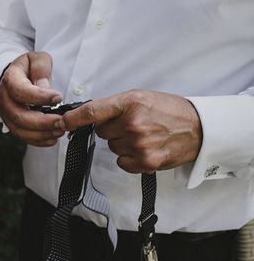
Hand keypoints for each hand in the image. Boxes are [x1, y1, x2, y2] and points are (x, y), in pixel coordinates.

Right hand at [0, 51, 63, 146]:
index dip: (40, 97)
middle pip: (18, 115)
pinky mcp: (12, 123)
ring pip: (19, 129)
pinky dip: (38, 140)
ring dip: (41, 133)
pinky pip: (22, 136)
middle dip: (42, 122)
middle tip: (61, 121)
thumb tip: (44, 88)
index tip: (58, 97)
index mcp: (10, 78)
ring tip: (59, 130)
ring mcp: (6, 112)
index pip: (21, 90)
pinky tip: (52, 138)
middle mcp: (4, 97)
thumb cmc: (29, 67)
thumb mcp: (38, 59)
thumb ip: (41, 70)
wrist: (18, 75)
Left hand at [56, 90, 202, 173]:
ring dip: (122, 143)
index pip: (92, 112)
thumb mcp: (141, 98)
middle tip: (132, 124)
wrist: (198, 128)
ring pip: (112, 147)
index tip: (61, 123)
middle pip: (101, 132)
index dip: (73, 119)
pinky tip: (145, 148)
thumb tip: (86, 117)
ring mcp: (139, 144)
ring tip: (144, 135)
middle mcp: (133, 123)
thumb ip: (114, 107)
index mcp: (130, 103)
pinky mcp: (146, 161)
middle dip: (111, 129)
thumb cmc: (168, 111)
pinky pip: (122, 162)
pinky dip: (130, 158)